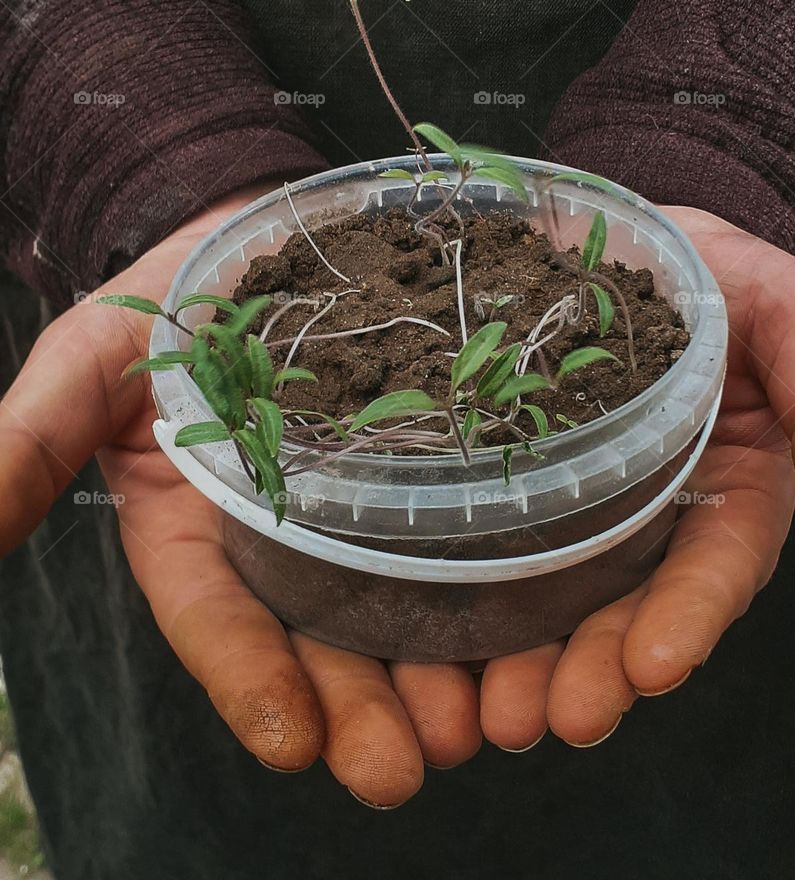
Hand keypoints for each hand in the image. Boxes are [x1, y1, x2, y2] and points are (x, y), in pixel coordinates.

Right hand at [0, 188, 480, 803]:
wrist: (258, 232)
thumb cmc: (164, 299)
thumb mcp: (87, 360)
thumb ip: (27, 442)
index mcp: (196, 530)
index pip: (217, 618)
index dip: (251, 679)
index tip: (294, 741)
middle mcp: (284, 537)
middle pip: (322, 640)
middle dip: (363, 708)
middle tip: (410, 765)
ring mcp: (360, 506)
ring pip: (402, 607)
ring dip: (442, 672)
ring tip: (487, 720)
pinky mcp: (427, 464)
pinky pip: (467, 527)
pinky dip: (501, 582)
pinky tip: (539, 626)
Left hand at [477, 207, 794, 749]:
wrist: (617, 229)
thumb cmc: (718, 270)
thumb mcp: (793, 313)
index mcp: (731, 487)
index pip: (716, 567)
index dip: (688, 619)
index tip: (651, 667)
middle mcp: (654, 514)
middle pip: (628, 609)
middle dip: (593, 670)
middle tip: (543, 719)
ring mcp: (578, 503)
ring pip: (555, 600)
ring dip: (524, 665)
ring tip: (485, 714)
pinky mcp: (513, 482)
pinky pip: (487, 546)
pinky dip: (464, 604)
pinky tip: (428, 648)